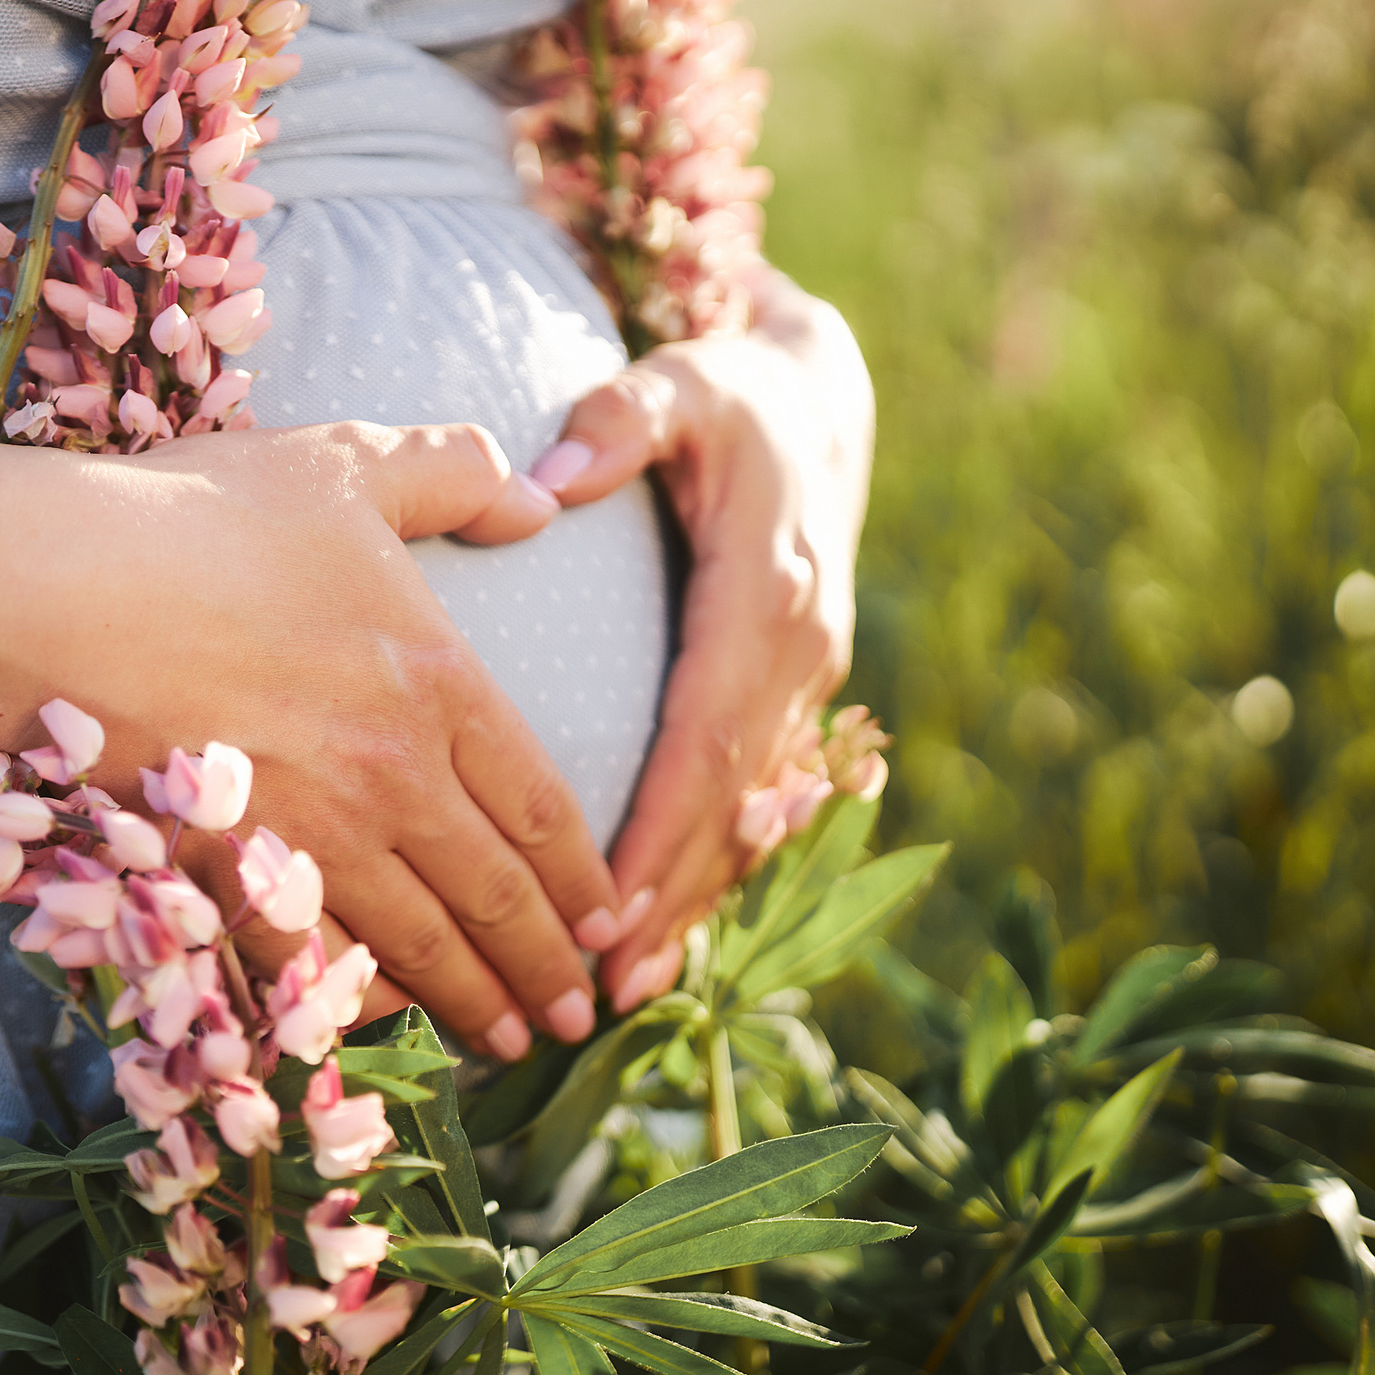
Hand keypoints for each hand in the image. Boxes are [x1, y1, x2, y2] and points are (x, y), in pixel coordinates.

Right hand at [0, 420, 620, 1058]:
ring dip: (470, 1006)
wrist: (46, 590)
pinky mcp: (221, 879)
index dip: (583, 877)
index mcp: (437, 683)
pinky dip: (351, 1012)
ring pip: (415, 948)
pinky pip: (306, 970)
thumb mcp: (341, 464)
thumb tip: (536, 498)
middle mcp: (391, 778)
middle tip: (577, 1018)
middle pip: (494, 898)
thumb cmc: (194, 516)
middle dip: (545, 968)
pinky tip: (374, 1033)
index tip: (610, 922)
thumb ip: (452, 472)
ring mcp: (305, 838)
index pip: (541, 806)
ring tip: (504, 1043)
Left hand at [528, 268, 875, 1011]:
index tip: (606, 903)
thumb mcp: (680, 383)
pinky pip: (758, 798)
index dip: (661, 827)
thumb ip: (619, 419)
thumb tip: (552, 475)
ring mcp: (807, 683)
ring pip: (751, 816)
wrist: (822, 402)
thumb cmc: (729, 396)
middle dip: (671, 898)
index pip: (707, 735)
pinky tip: (669, 933)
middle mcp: (798, 653)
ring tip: (626, 991)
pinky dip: (717, 868)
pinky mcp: (798, 697)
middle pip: (731, 802)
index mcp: (764, 594)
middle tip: (601, 985)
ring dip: (695, 904)